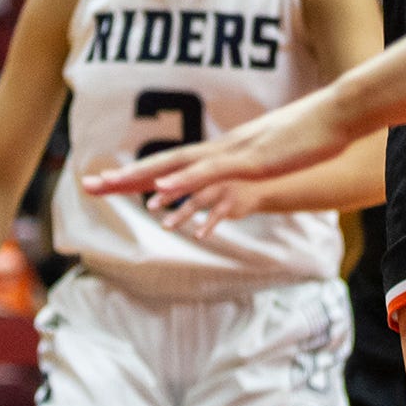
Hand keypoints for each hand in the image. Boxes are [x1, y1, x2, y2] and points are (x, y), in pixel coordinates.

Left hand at [83, 85, 354, 205]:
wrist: (337, 113)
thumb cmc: (311, 134)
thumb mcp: (275, 156)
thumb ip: (254, 165)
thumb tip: (239, 174)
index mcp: (224, 149)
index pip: (172, 163)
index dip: (139, 174)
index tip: (108, 182)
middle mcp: (222, 148)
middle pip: (165, 163)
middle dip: (126, 177)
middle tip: (90, 186)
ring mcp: (235, 153)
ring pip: (182, 168)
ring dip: (148, 180)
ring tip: (116, 191)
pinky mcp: (252, 160)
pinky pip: (212, 173)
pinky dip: (186, 181)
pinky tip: (166, 191)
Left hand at [144, 169, 269, 243]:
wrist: (261, 185)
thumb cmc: (227, 182)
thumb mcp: (207, 178)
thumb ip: (185, 182)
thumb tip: (157, 186)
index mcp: (200, 170)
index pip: (175, 175)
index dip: (160, 183)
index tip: (144, 193)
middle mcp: (209, 175)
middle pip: (183, 186)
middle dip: (166, 196)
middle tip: (149, 207)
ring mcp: (221, 187)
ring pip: (198, 201)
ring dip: (181, 214)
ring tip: (165, 226)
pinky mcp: (232, 201)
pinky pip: (217, 214)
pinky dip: (207, 225)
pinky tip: (198, 235)